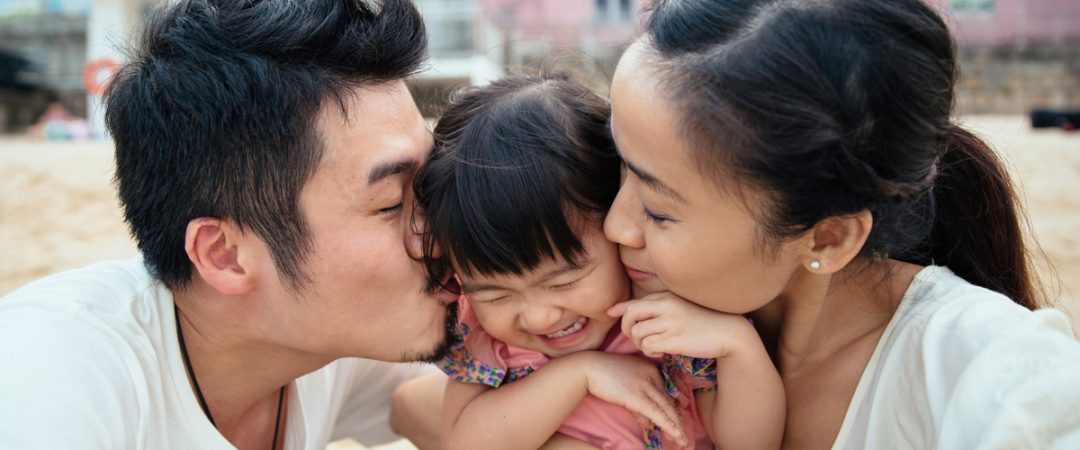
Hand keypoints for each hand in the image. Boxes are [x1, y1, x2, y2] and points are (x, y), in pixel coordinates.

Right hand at [566, 351, 689, 446]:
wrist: (588, 367)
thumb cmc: (604, 374)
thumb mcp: (626, 385)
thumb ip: (638, 403)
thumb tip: (648, 423)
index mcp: (651, 369)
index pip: (667, 393)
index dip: (675, 410)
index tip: (680, 423)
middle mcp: (652, 375)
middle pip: (670, 401)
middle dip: (679, 421)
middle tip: (685, 436)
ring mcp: (645, 385)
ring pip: (667, 408)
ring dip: (676, 427)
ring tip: (682, 441)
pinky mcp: (636, 395)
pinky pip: (656, 413)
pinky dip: (667, 425)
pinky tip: (675, 434)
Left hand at [606, 291, 759, 359]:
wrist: (728, 333)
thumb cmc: (703, 322)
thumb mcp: (679, 309)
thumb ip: (658, 308)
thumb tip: (628, 311)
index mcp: (666, 297)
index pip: (633, 302)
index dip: (619, 308)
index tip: (612, 312)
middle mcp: (666, 306)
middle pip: (629, 315)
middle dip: (626, 329)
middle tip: (637, 338)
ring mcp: (670, 322)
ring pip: (637, 333)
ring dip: (640, 344)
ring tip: (653, 346)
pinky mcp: (674, 339)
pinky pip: (648, 345)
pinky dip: (650, 351)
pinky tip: (661, 352)